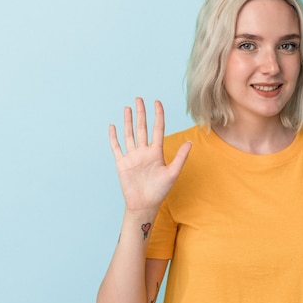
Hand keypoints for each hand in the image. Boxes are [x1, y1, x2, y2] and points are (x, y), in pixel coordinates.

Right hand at [109, 98, 190, 212]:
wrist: (144, 204)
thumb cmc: (160, 191)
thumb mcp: (172, 173)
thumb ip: (180, 157)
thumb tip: (190, 142)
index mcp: (156, 152)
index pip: (157, 129)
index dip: (158, 115)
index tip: (157, 102)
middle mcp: (144, 152)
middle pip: (142, 128)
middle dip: (141, 113)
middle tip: (139, 99)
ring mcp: (132, 156)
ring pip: (129, 134)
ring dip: (128, 121)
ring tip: (128, 108)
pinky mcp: (122, 163)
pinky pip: (117, 147)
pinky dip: (114, 137)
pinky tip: (113, 126)